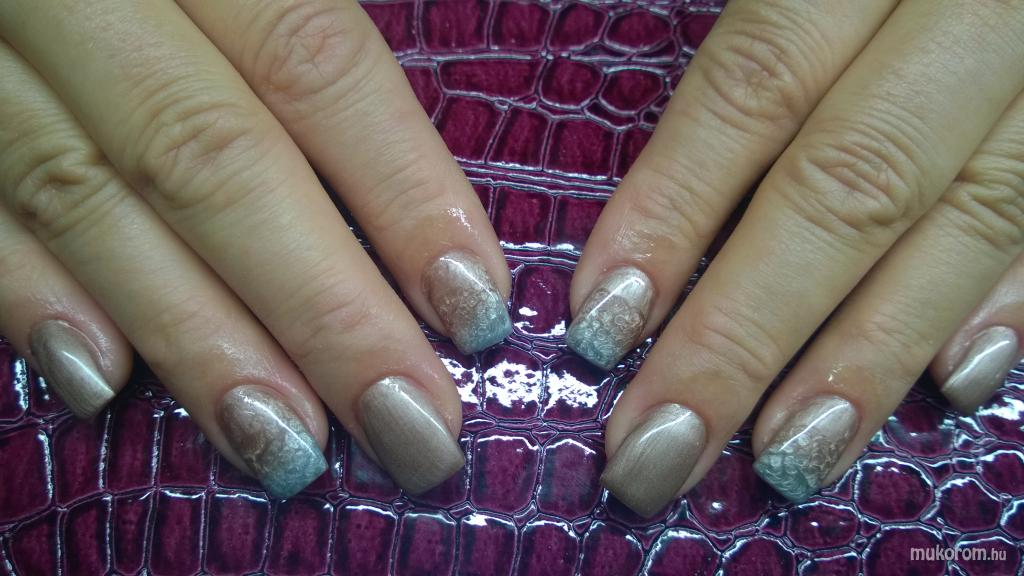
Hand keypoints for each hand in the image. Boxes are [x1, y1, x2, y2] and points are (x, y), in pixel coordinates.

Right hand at [0, 1, 511, 496]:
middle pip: (214, 161)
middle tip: (410, 428)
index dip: (400, 193)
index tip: (473, 308)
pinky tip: (100, 382)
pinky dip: (26, 294)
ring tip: (288, 445)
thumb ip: (300, 27)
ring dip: (195, 337)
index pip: (314, 66)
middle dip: (321, 310)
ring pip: (88, 200)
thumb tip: (408, 194)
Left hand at [566, 0, 1023, 515]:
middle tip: (658, 452)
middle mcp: (977, 3)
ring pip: (975, 215)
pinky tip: (962, 379)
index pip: (755, 84)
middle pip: (849, 182)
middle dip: (747, 331)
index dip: (673, 210)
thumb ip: (764, 34)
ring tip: (789, 455)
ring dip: (873, 351)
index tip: (602, 324)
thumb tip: (660, 202)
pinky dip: (1019, 296)